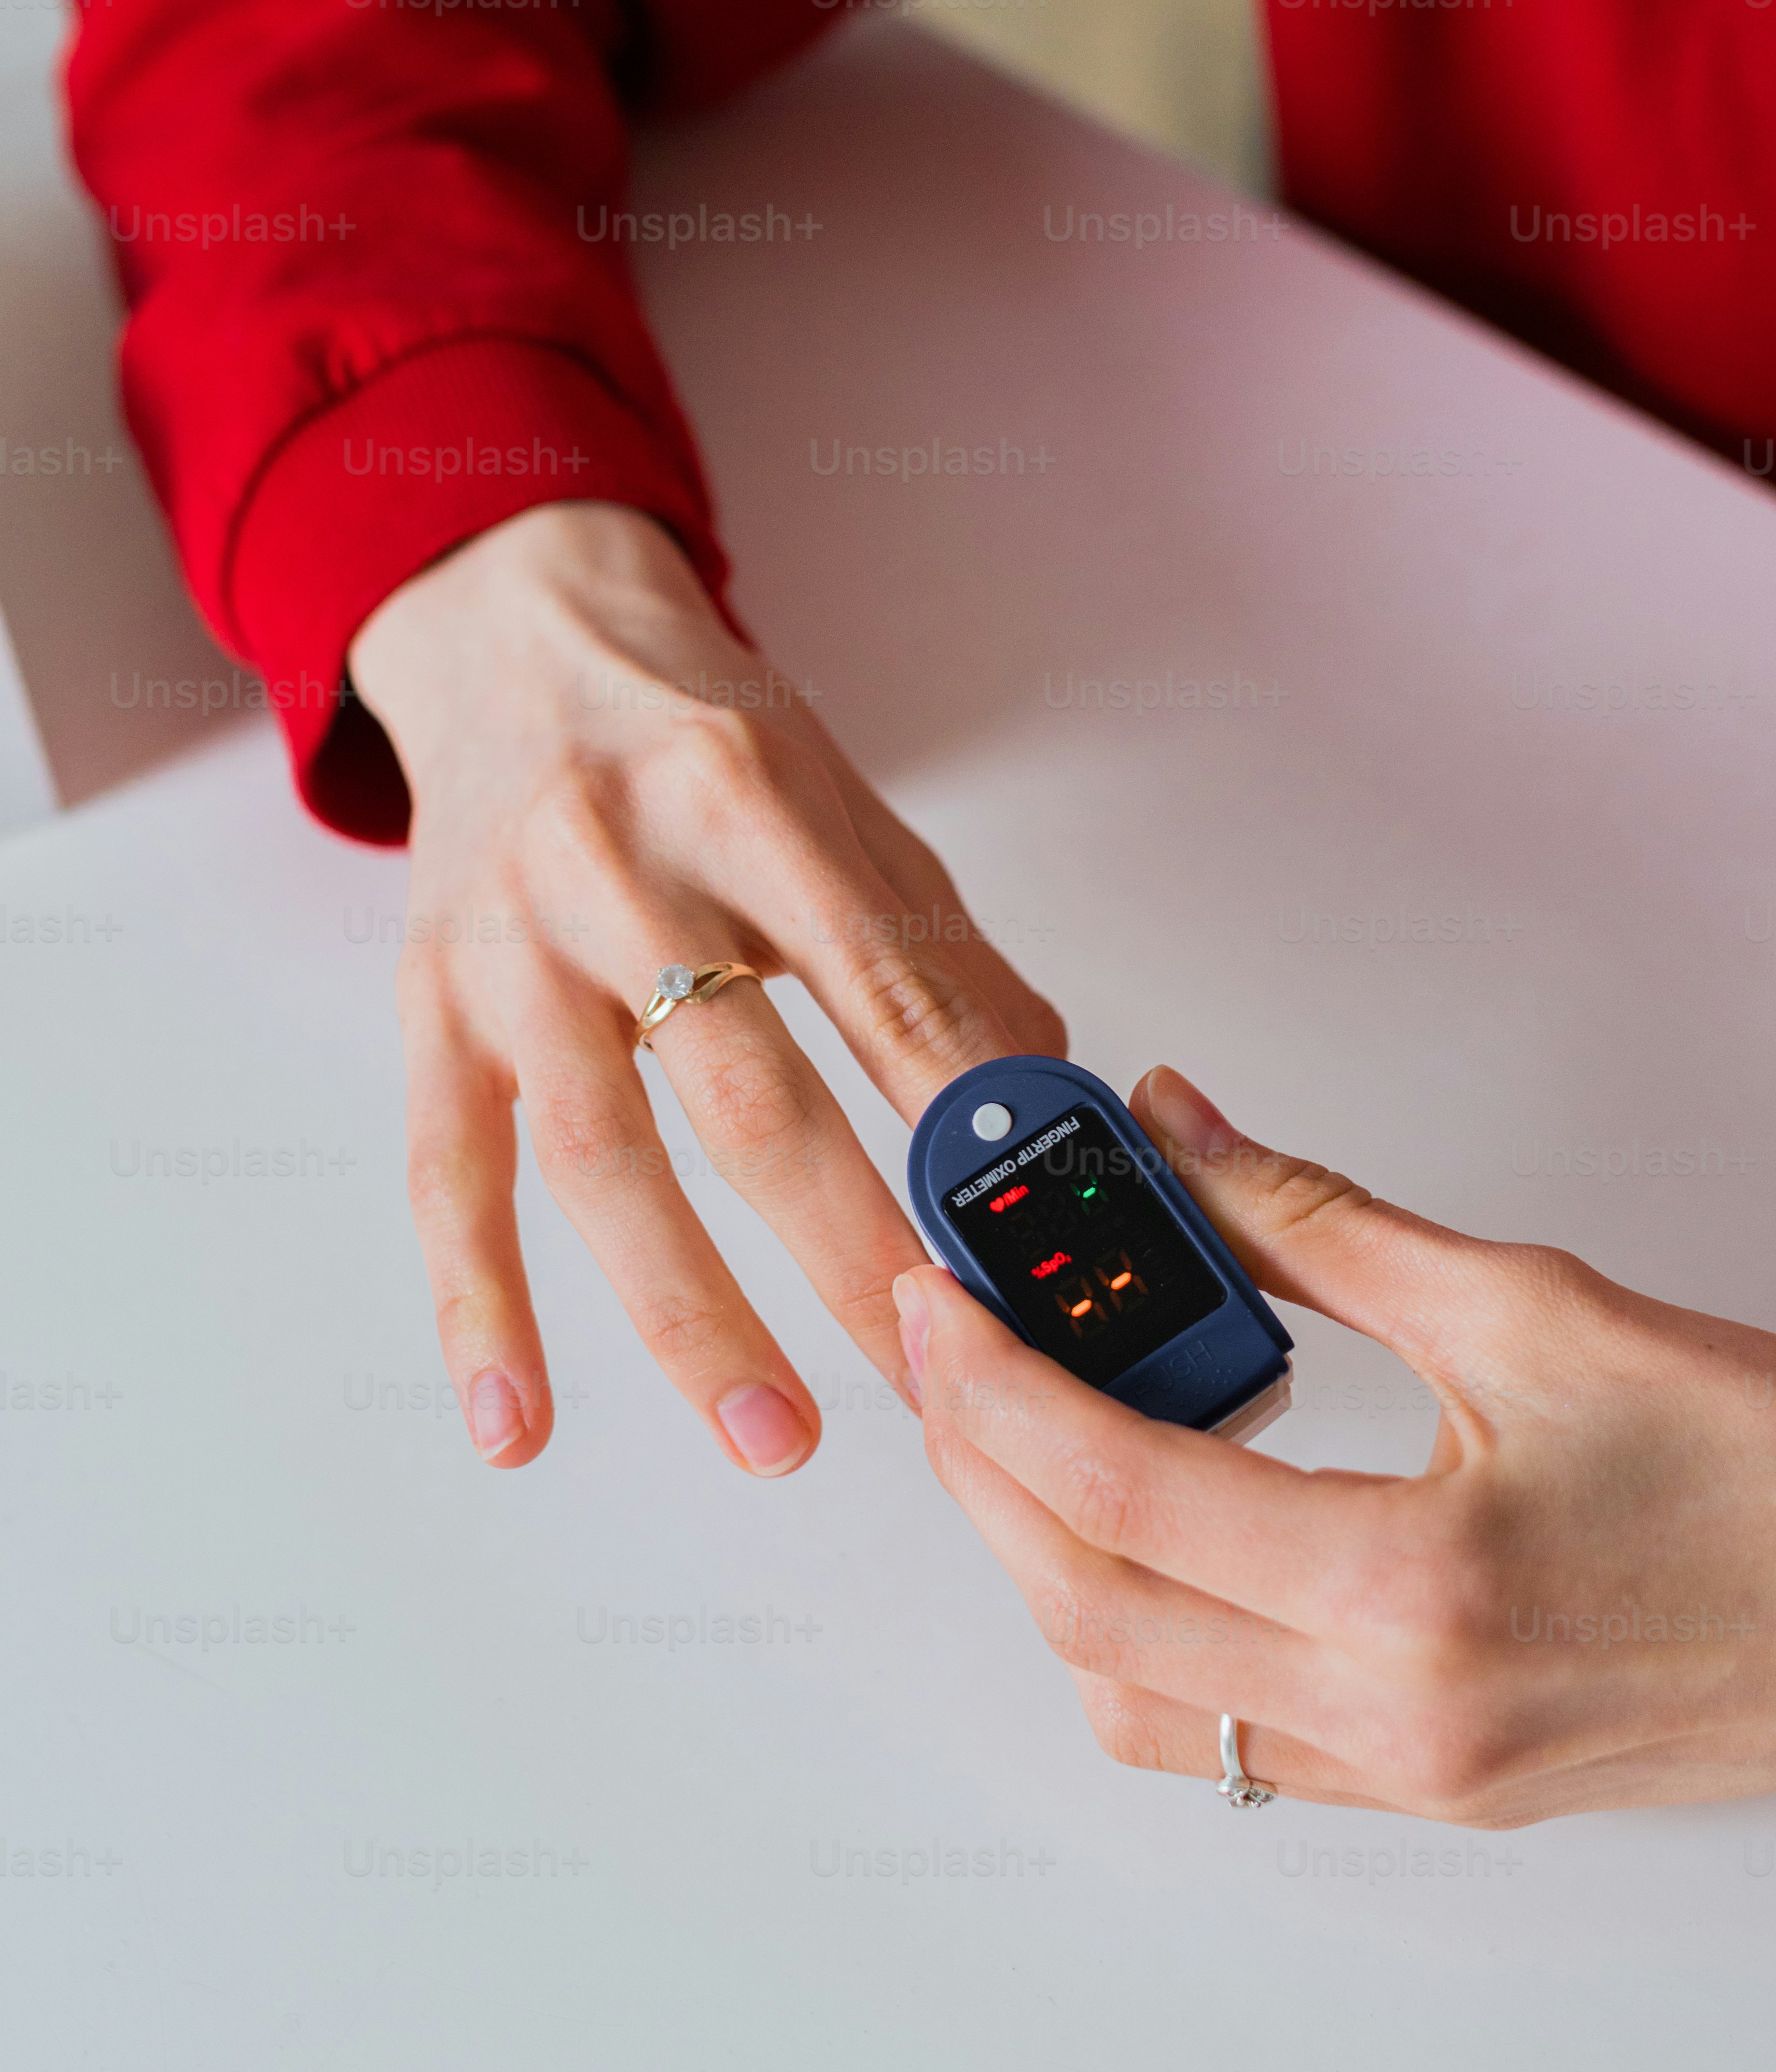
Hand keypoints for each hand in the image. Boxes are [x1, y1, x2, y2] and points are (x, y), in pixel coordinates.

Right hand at [347, 502, 1061, 1471]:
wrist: (512, 633)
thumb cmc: (695, 733)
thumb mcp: (839, 799)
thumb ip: (938, 954)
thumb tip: (1048, 1108)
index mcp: (749, 798)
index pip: (882, 984)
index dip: (958, 1126)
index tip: (1026, 1246)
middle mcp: (619, 866)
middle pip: (747, 1093)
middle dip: (850, 1251)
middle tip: (936, 1382)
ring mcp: (512, 945)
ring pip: (601, 1156)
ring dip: (689, 1314)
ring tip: (774, 1438)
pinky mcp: (432, 1006)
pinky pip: (448, 1174)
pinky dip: (476, 1308)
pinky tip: (519, 1421)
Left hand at [893, 1067, 1775, 1822]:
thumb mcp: (1534, 1305)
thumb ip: (1317, 1221)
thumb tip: (1184, 1137)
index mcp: (1411, 1593)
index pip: (1114, 1490)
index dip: (994, 1384)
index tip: (938, 1299)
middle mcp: (1393, 1714)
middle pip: (1087, 1609)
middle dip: (985, 1475)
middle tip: (955, 1356)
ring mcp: (1409, 1773)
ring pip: (1140, 1703)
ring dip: (1057, 1575)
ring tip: (1044, 1441)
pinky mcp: (1436, 1789)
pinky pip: (1233, 1744)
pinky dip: (1156, 1644)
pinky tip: (1164, 1537)